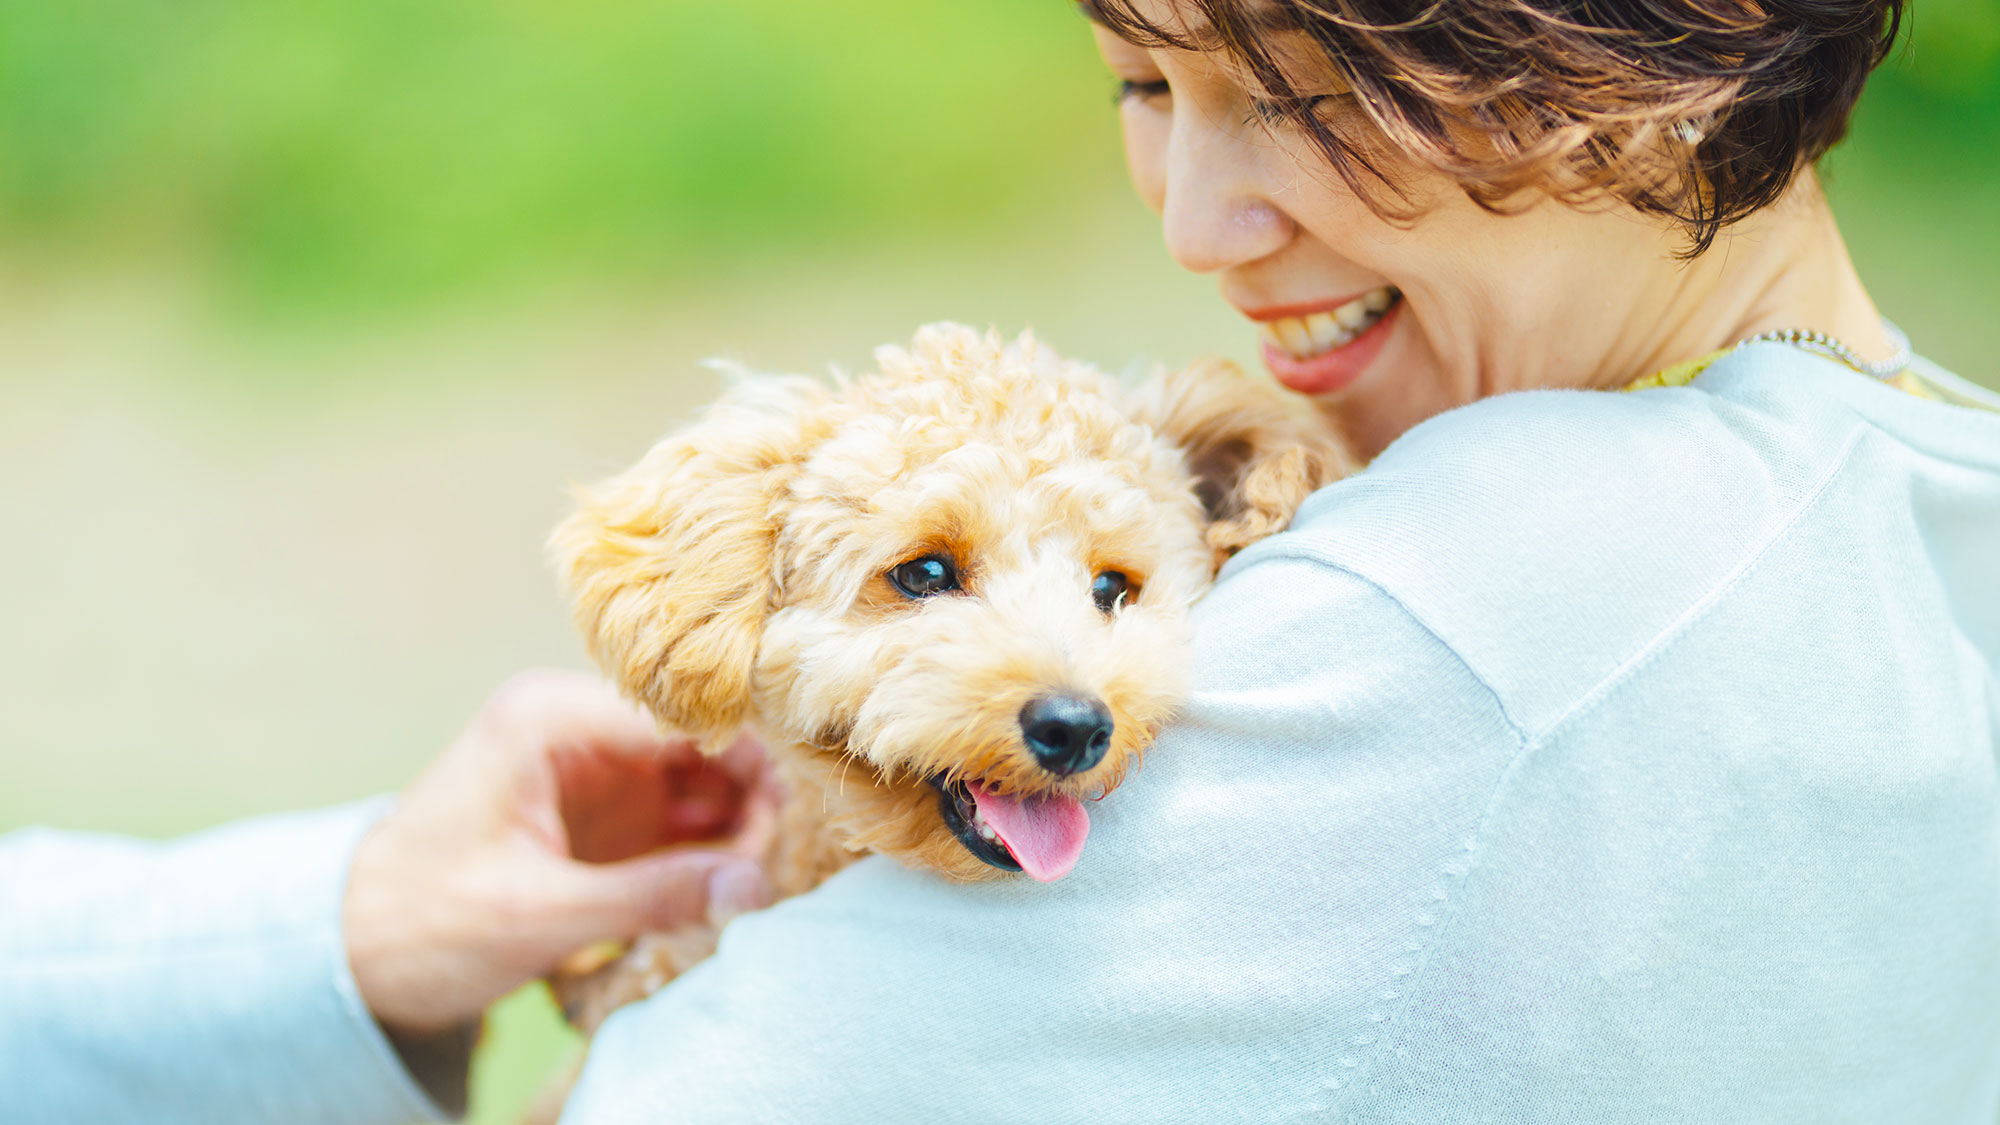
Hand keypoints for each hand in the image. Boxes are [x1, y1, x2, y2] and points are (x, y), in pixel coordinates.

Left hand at [344, 669, 776, 1032]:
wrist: (352, 955)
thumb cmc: (420, 921)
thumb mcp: (539, 915)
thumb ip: (650, 897)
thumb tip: (754, 889)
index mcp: (549, 719)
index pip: (680, 711)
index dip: (749, 752)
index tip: (805, 801)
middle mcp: (580, 726)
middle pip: (704, 737)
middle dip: (755, 792)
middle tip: (782, 858)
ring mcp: (599, 768)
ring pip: (707, 774)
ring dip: (744, 820)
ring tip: (769, 875)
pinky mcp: (609, 812)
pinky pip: (689, 812)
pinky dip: (720, 844)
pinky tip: (742, 880)